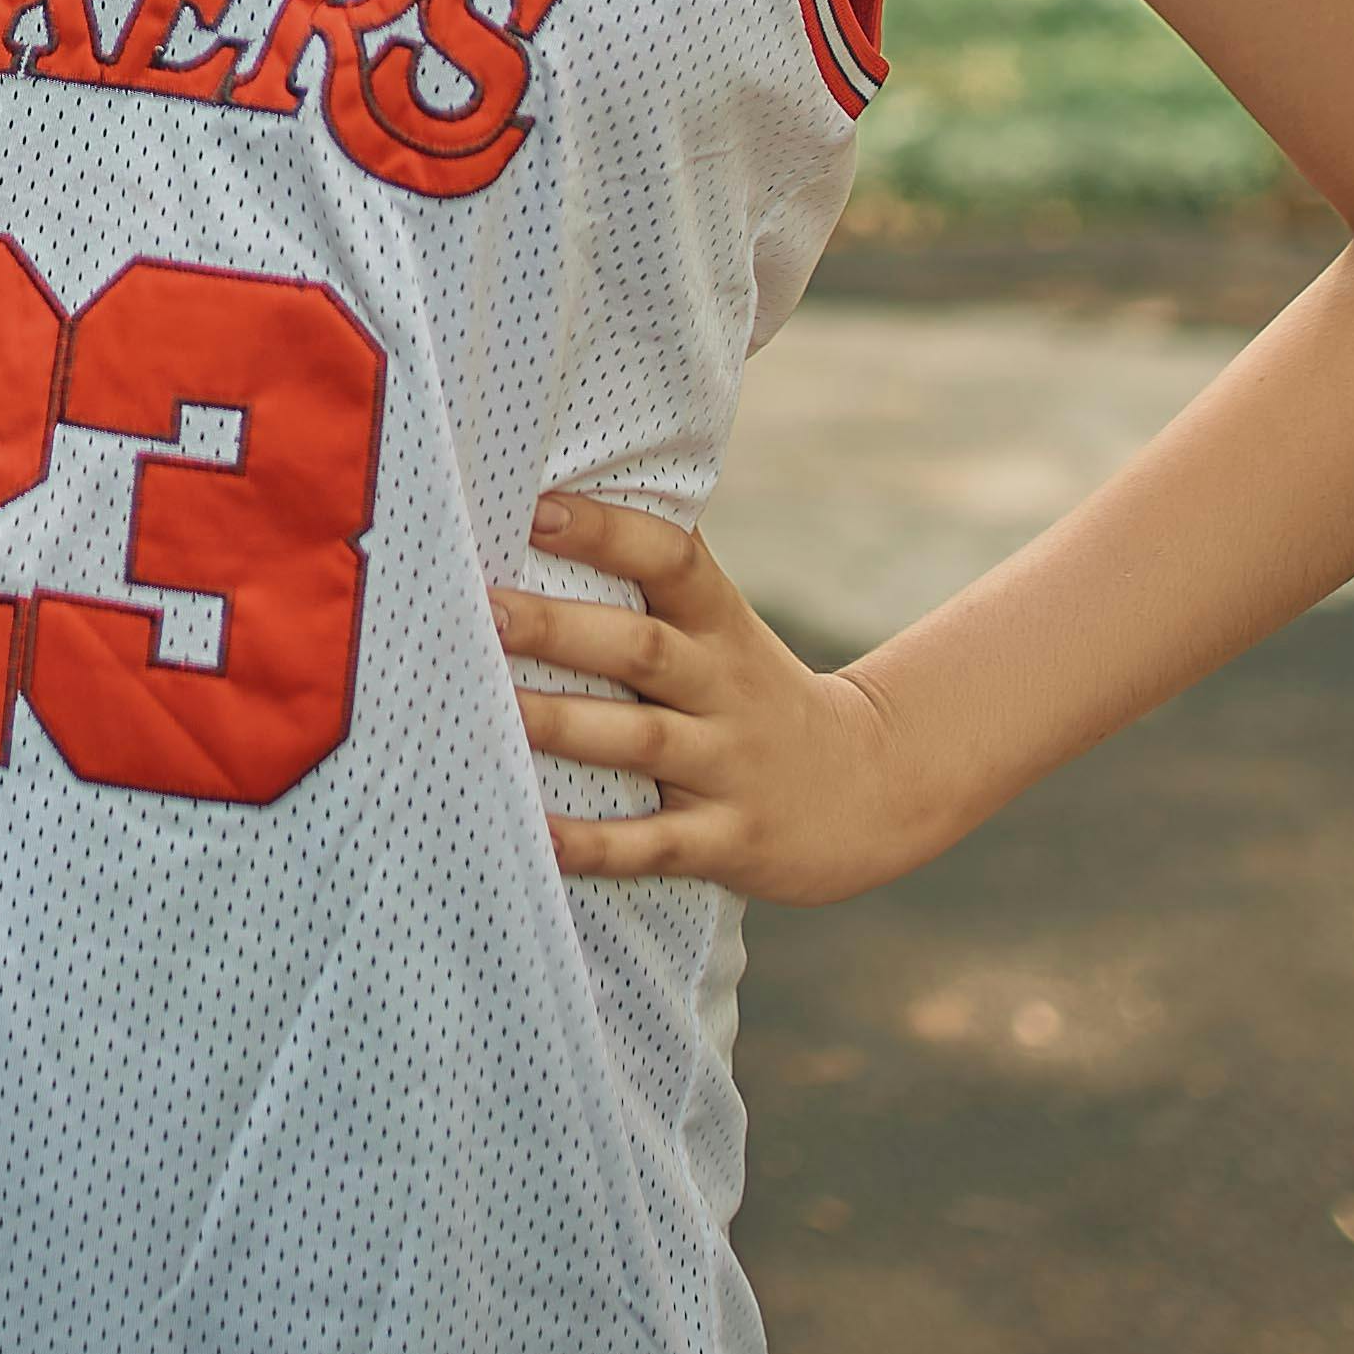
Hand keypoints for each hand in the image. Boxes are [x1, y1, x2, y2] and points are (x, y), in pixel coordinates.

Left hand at [496, 491, 927, 907]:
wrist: (868, 789)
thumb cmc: (755, 695)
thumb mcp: (725, 629)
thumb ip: (657, 581)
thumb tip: (546, 509)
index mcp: (720, 625)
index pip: (672, 560)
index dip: (606, 531)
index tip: (536, 509)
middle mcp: (725, 688)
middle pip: (640, 648)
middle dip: (559, 628)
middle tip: (484, 609)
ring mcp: (728, 765)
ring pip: (639, 740)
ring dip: (560, 724)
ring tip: (488, 707)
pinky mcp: (727, 839)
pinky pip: (651, 845)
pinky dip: (592, 844)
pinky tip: (534, 832)